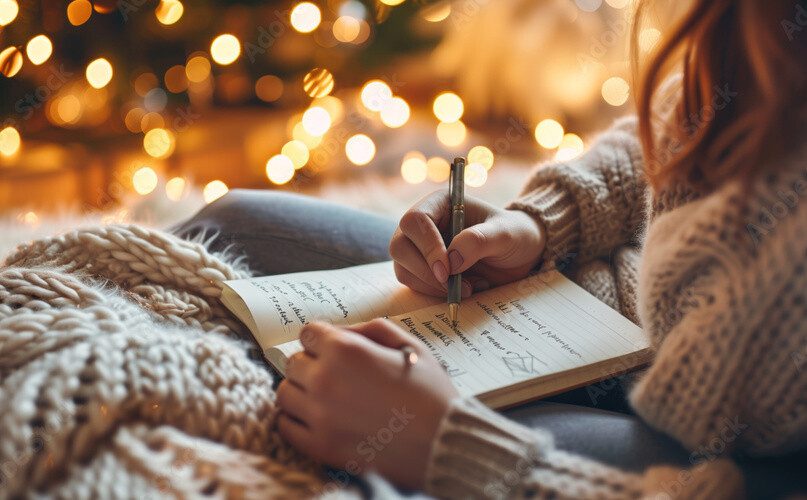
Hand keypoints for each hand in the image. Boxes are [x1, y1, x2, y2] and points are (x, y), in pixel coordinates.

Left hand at [275, 319, 458, 489]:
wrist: (444, 443)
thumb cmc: (430, 392)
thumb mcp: (409, 345)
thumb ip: (370, 330)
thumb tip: (340, 332)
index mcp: (346, 351)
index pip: (308, 333)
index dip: (323, 339)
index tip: (334, 350)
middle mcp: (325, 380)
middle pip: (293, 362)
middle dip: (312, 364)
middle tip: (336, 376)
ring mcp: (319, 415)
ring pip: (285, 393)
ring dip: (301, 391)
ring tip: (326, 398)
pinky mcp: (319, 446)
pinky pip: (285, 426)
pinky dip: (296, 421)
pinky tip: (318, 419)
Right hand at [389, 191, 545, 296]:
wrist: (520, 253)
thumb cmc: (514, 235)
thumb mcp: (505, 234)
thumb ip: (479, 241)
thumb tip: (450, 260)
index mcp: (440, 203)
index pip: (415, 220)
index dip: (427, 246)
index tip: (447, 270)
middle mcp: (424, 223)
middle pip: (400, 246)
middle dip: (425, 270)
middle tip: (454, 285)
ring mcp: (420, 247)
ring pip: (403, 268)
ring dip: (431, 285)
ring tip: (467, 287)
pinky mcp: (422, 268)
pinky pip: (413, 284)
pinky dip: (434, 293)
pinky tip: (461, 289)